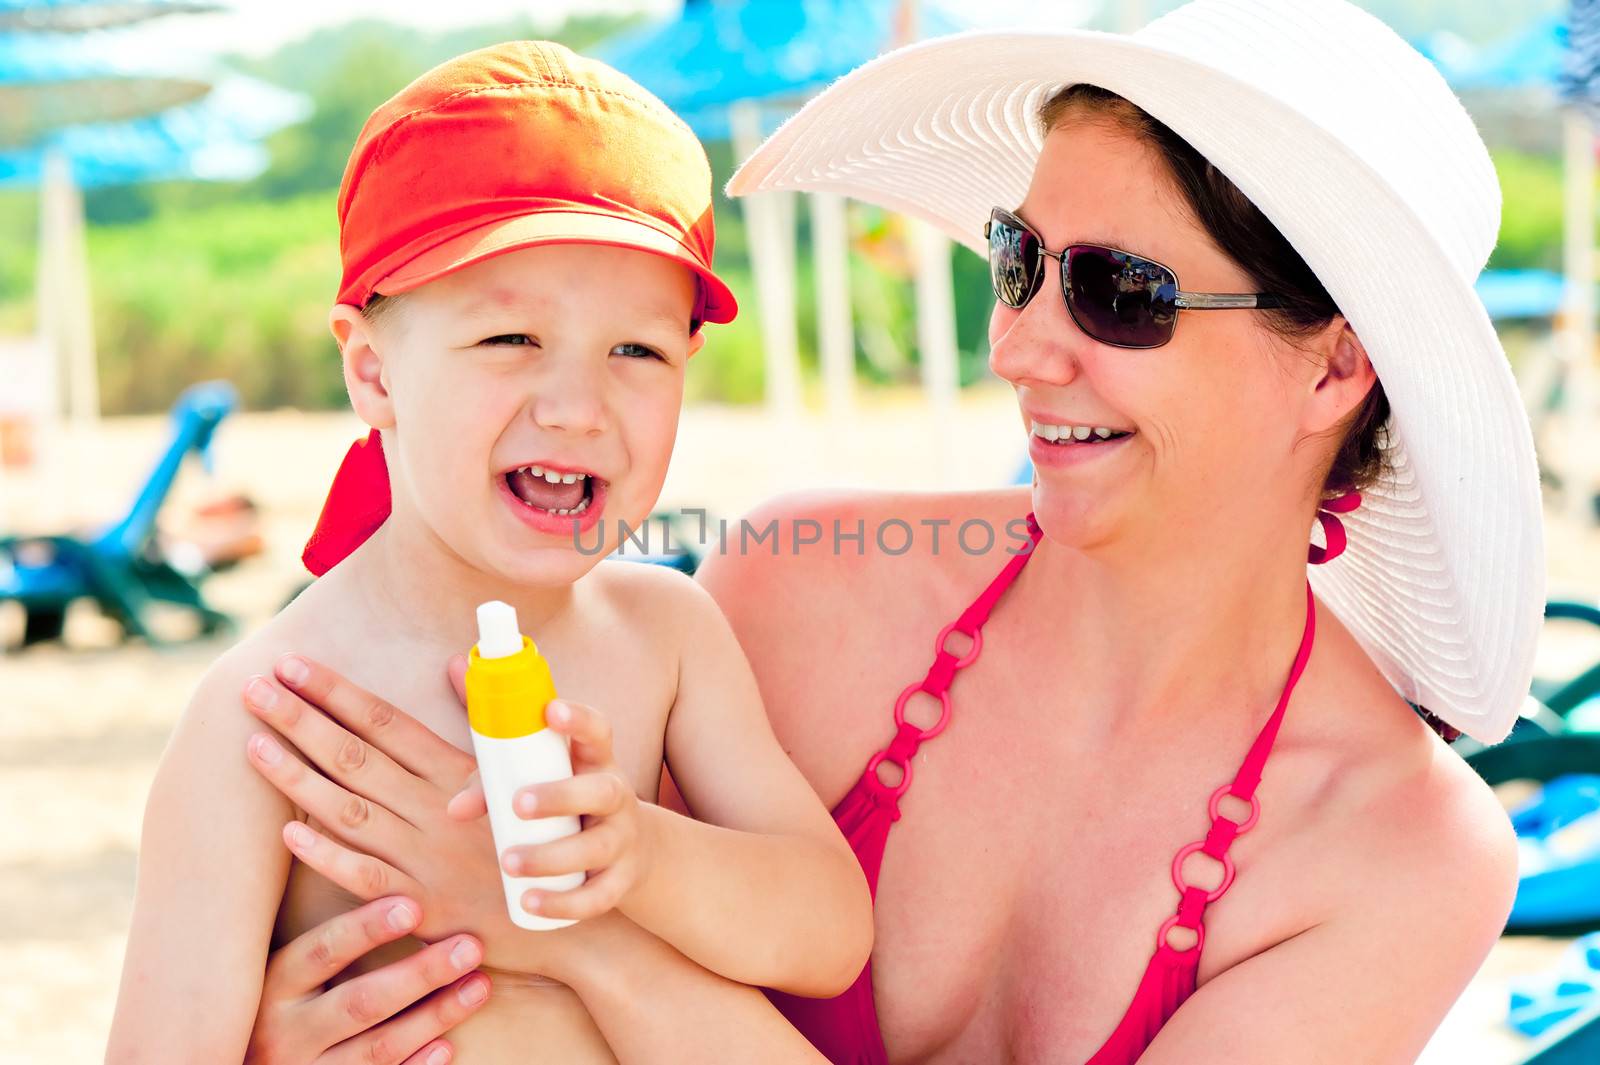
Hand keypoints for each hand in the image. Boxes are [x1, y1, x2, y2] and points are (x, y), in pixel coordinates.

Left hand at [241, 655, 526, 968]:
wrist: (568, 913)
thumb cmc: (540, 832)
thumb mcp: (520, 770)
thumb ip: (484, 715)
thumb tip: (456, 659)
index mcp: (459, 771)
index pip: (387, 721)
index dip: (337, 691)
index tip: (294, 664)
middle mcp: (437, 809)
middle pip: (356, 757)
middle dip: (300, 718)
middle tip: (252, 688)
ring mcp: (426, 857)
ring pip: (350, 810)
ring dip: (297, 776)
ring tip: (251, 743)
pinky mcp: (422, 904)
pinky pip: (366, 876)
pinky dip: (326, 854)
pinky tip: (286, 830)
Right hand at [243, 894, 487, 1064]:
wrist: (234, 1064)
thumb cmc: (277, 1005)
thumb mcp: (282, 970)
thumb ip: (324, 933)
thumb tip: (353, 851)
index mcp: (275, 986)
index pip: (322, 951)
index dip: (367, 929)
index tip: (414, 904)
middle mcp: (285, 1033)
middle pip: (360, 1002)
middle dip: (420, 975)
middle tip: (470, 946)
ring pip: (378, 1049)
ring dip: (434, 1017)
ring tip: (479, 986)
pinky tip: (448, 1047)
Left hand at [494, 699, 657, 923]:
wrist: (631, 849)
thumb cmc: (568, 804)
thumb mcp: (542, 780)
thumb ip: (494, 781)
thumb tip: (452, 808)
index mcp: (596, 761)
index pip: (597, 730)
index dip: (578, 718)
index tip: (551, 710)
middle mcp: (617, 796)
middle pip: (602, 791)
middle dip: (560, 796)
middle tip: (517, 804)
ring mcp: (623, 840)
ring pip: (597, 848)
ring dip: (552, 857)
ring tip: (510, 862)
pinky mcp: (621, 880)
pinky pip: (599, 895)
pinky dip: (565, 903)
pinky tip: (531, 903)